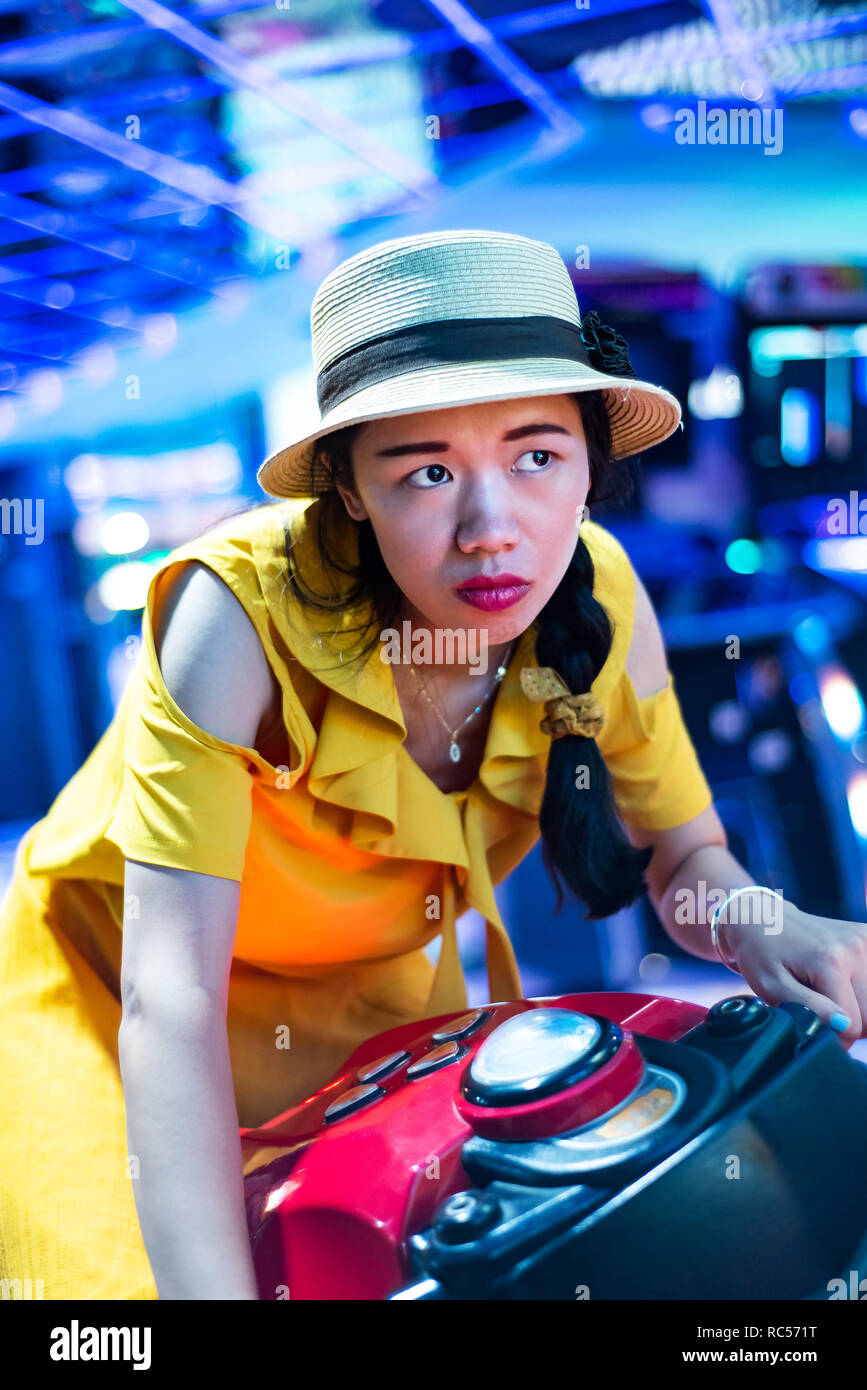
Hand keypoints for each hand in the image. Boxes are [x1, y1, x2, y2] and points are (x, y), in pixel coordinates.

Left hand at [721, 898, 866, 1048]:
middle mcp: (854, 948)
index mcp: (830, 962)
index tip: (815, 1025)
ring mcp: (864, 940)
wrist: (763, 919)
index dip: (834, 1035)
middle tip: (820, 1008)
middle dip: (848, 1022)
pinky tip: (841, 981)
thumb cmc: (762, 955)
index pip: (853, 1025)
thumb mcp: (772, 986)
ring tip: (828, 991)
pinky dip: (861, 989)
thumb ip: (810, 1008)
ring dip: (857, 1005)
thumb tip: (844, 1024)